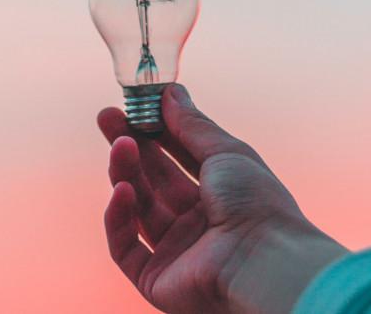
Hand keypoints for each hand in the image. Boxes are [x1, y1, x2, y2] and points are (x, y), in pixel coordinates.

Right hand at [98, 84, 347, 313]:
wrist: (263, 261)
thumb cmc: (256, 203)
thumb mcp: (226, 152)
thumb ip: (192, 124)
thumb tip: (170, 91)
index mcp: (219, 194)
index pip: (177, 157)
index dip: (154, 131)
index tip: (133, 105)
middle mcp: (197, 222)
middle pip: (153, 179)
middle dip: (130, 146)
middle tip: (107, 117)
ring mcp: (175, 250)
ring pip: (138, 208)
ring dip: (125, 173)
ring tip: (120, 145)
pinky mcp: (155, 278)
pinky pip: (125, 246)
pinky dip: (119, 218)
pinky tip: (122, 190)